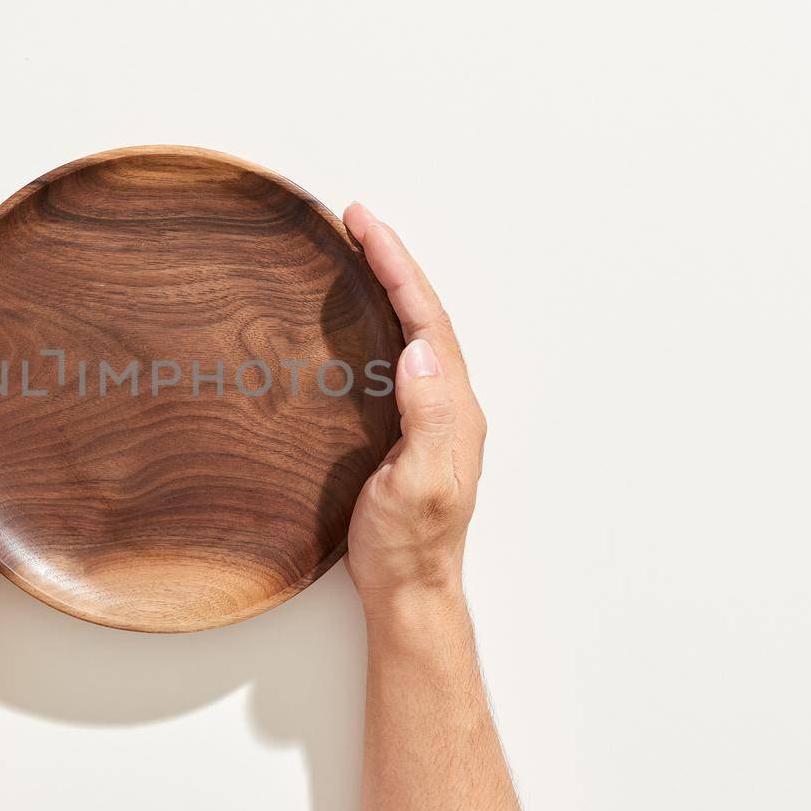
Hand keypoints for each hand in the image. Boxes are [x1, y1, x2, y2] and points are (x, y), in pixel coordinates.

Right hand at [343, 203, 487, 609]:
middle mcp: (449, 403)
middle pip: (423, 313)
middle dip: (392, 260)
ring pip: (412, 330)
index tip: (365, 225)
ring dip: (388, 285)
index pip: (426, 319)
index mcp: (454, 407)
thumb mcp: (420, 484)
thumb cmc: (409, 546)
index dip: (397, 266)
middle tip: (356, 219)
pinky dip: (380, 321)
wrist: (409, 592)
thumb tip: (420, 350)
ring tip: (358, 250)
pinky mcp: (407, 429)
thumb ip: (428, 418)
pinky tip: (358, 318)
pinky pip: (397, 356)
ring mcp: (430, 416)